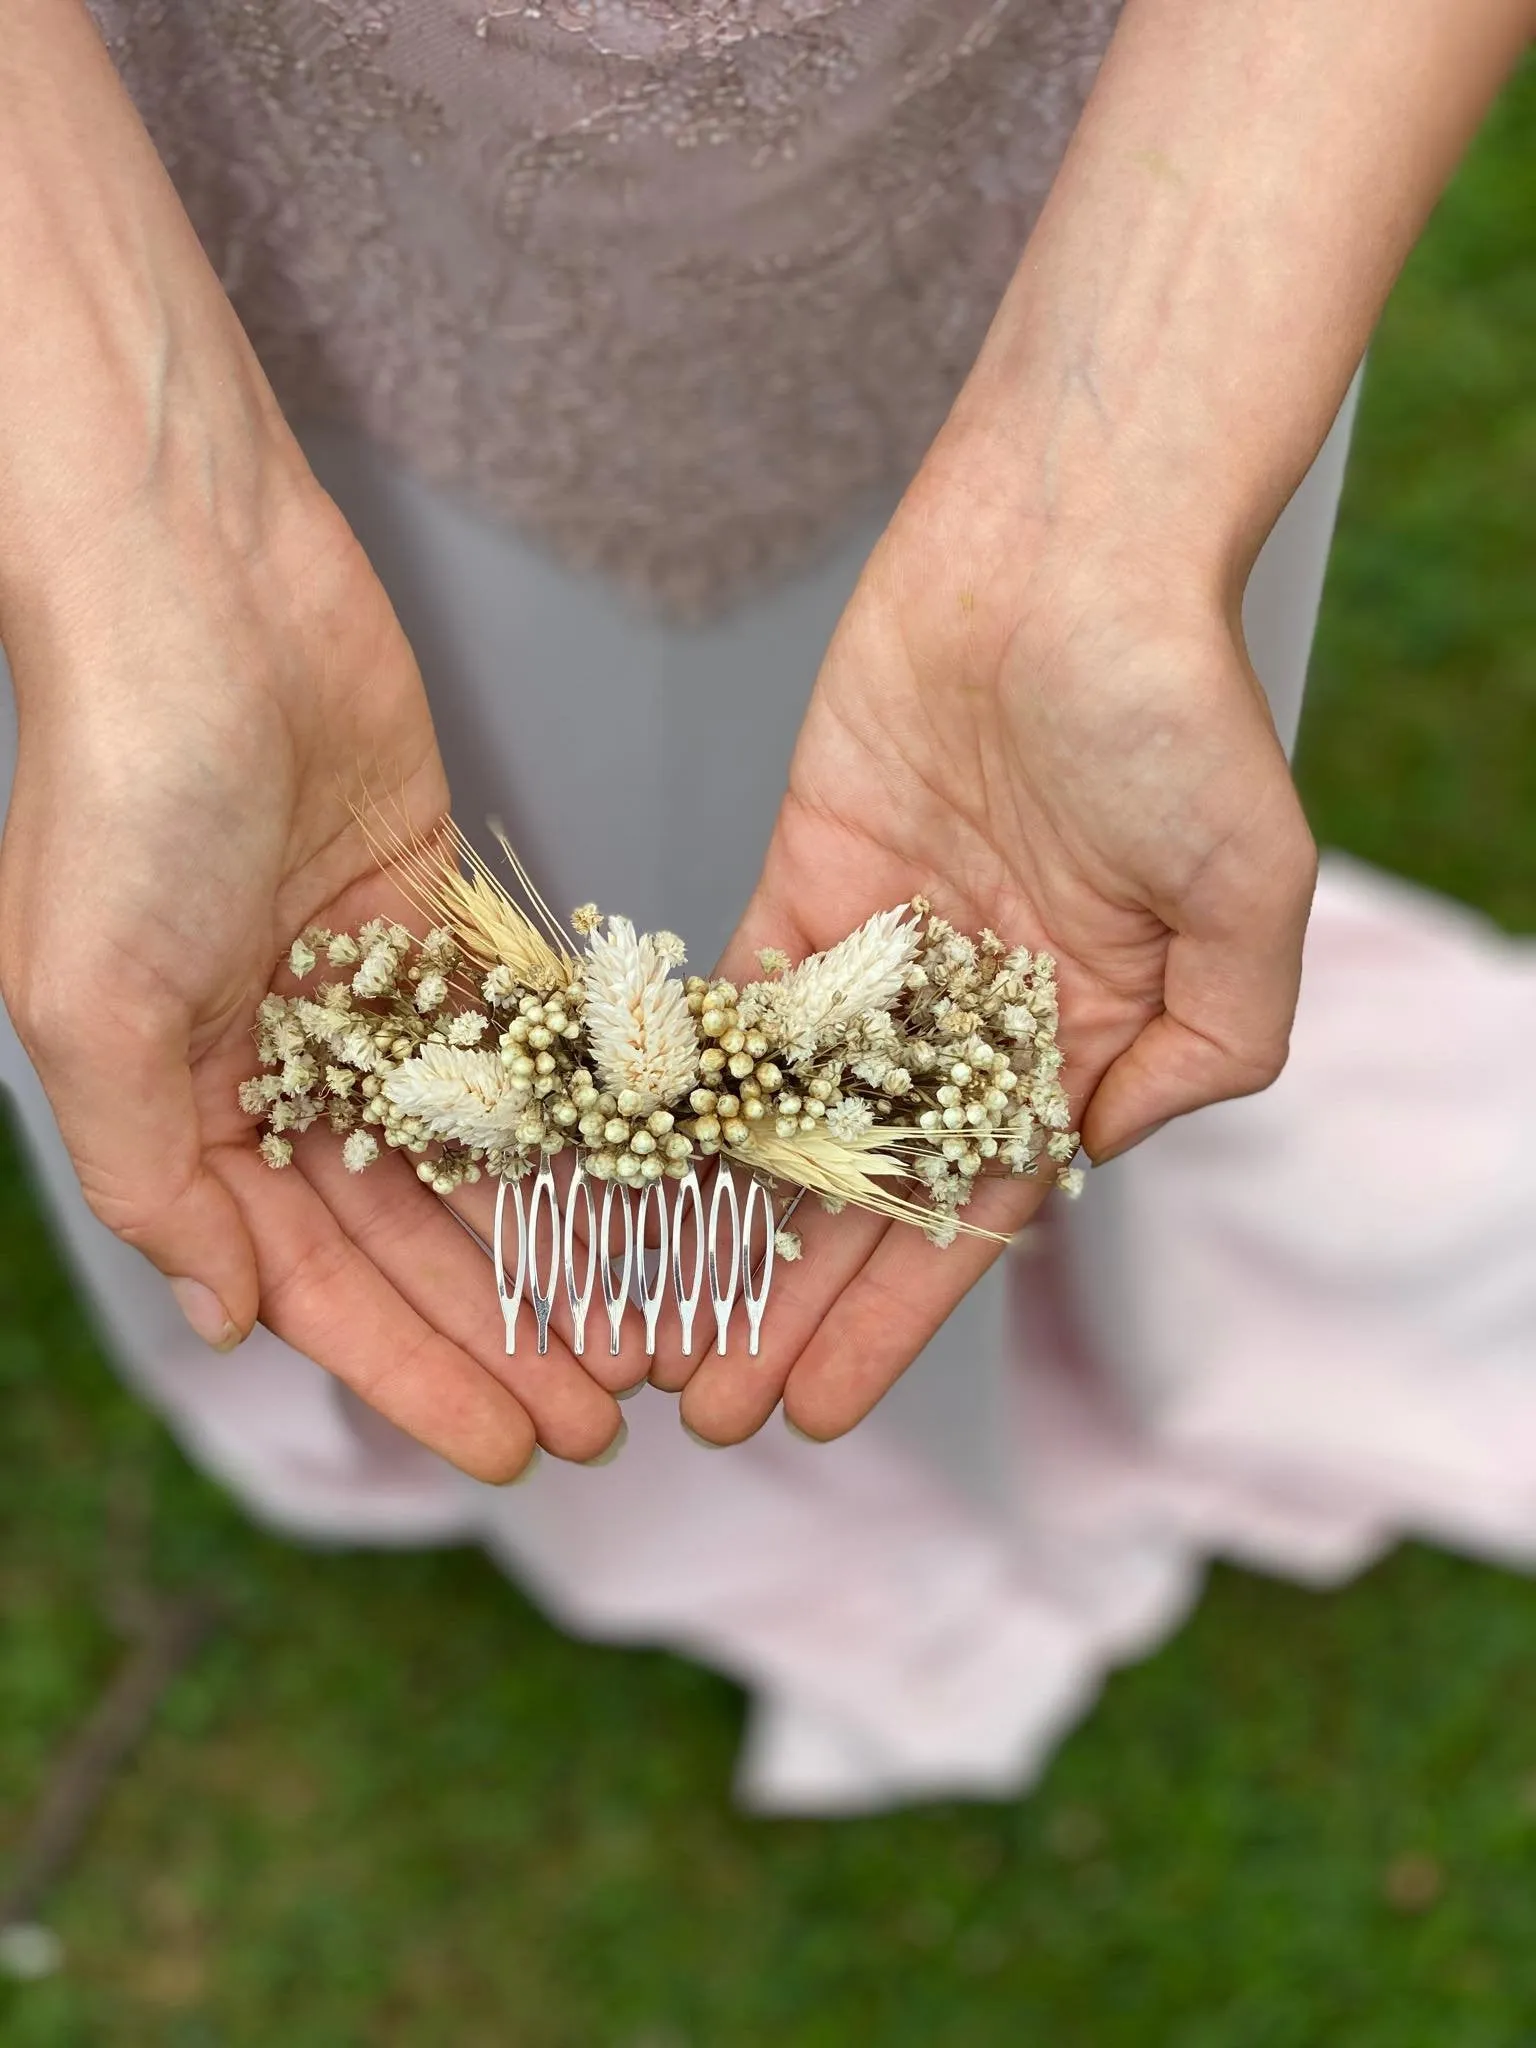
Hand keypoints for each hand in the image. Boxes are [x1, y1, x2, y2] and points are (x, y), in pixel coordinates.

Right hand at [0, 452, 621, 1478]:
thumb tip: (227, 1319)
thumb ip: (151, 1170)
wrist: (202, 589)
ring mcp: (362, 995)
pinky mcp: (435, 923)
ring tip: (639, 1337)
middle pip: (405, 1237)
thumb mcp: (90, 1002)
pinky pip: (516, 1049)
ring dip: (548, 1250)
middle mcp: (272, 1063)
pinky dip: (573, 1123)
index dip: (406, 1369)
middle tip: (598, 1420)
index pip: (309, 1276)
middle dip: (495, 1334)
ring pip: (473, 1158)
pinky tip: (644, 1193)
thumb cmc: (123, 788)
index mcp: (183, 1100)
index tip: (503, 1451)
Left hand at [663, 437, 1315, 1443]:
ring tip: (645, 1327)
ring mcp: (883, 961)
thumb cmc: (1175, 712)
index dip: (890, 1318)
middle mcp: (974, 1020)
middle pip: (860, 1197)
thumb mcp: (1249, 896)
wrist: (1062, 552)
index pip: (967, 1217)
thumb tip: (1095, 1157)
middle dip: (786, 1305)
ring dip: (718, 1229)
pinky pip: (731, 1016)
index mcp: (1079, 1042)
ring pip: (783, 1126)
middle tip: (705, 1410)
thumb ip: (1208, 1048)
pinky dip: (678, 1097)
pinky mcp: (803, 889)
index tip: (816, 1409)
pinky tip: (621, 1178)